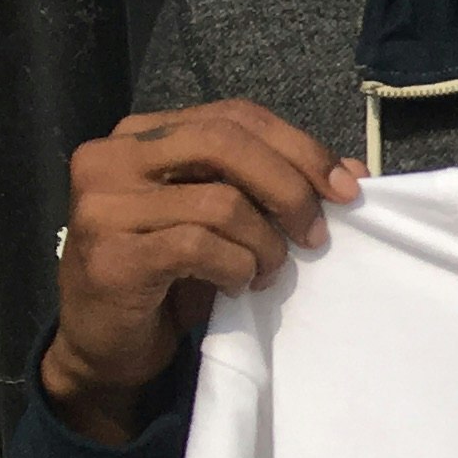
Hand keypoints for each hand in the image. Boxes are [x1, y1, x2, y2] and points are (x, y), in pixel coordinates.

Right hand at [41, 100, 357, 443]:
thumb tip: (355, 171)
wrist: (108, 341)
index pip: (234, 116)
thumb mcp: (226, 220)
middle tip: (314, 235)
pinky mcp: (110, 255)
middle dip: (289, 187)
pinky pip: (200, 247)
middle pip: (225, 142)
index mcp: (140, 135)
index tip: (346, 188)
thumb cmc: (171, 274)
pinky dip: (237, 269)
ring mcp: (103, 205)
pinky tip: (237, 286)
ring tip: (267, 272)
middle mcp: (111, 158)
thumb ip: (273, 185)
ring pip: (221, 202)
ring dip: (265, 245)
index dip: (300, 147)